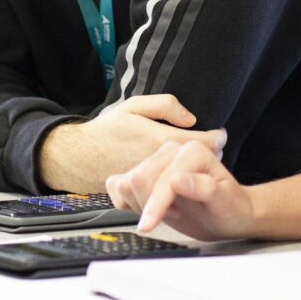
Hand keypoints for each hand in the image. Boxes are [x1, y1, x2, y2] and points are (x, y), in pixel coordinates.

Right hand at [37, 94, 226, 193]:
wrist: (79, 158)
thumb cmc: (106, 130)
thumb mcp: (133, 106)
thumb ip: (165, 106)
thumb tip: (191, 118)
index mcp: (160, 140)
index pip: (203, 142)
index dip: (217, 137)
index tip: (221, 134)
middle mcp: (160, 164)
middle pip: (198, 161)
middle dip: (207, 153)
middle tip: (212, 145)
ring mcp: (155, 181)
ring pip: (186, 175)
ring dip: (192, 167)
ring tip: (192, 157)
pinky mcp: (147, 193)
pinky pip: (169, 187)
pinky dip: (175, 180)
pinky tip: (173, 173)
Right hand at [107, 140, 255, 239]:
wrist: (229, 214)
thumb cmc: (231, 207)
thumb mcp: (225, 202)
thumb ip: (204, 188)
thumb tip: (178, 180)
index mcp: (191, 151)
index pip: (161, 178)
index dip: (155, 204)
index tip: (150, 225)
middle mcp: (171, 151)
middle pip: (138, 178)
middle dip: (149, 205)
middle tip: (174, 215)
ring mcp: (156, 162)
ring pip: (125, 183)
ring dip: (140, 204)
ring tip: (166, 211)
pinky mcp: (145, 175)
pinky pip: (117, 185)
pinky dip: (126, 202)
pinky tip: (148, 209)